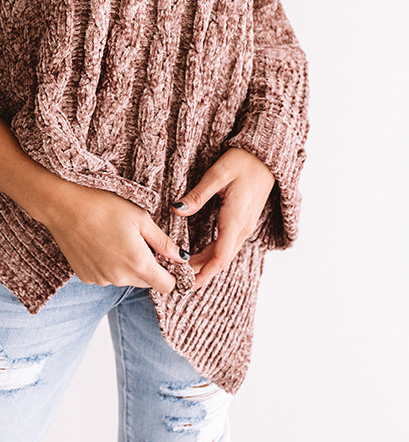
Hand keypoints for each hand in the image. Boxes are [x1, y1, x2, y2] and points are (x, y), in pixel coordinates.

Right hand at [42, 180, 186, 293]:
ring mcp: (100, 279)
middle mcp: (119, 278)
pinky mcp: (86, 277)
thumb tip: (181, 257)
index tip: (167, 259)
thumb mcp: (139, 217)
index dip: (171, 274)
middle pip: (146, 282)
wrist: (63, 205)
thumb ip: (162, 241)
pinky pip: (106, 276)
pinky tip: (100, 243)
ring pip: (125, 278)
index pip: (166, 286)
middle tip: (138, 239)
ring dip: (127, 265)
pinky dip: (109, 265)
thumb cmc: (103, 205)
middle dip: (148, 266)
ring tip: (115, 237)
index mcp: (138, 262)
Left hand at [171, 148, 275, 289]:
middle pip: (220, 260)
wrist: (266, 157)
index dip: (202, 273)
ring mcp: (244, 226)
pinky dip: (212, 255)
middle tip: (176, 280)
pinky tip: (198, 256)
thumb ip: (198, 195)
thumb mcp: (217, 175)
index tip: (186, 284)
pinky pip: (227, 245)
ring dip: (205, 265)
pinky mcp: (243, 222)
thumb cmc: (242, 162)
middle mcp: (242, 228)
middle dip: (199, 273)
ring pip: (223, 254)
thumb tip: (177, 209)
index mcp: (236, 220)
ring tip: (183, 271)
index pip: (219, 257)